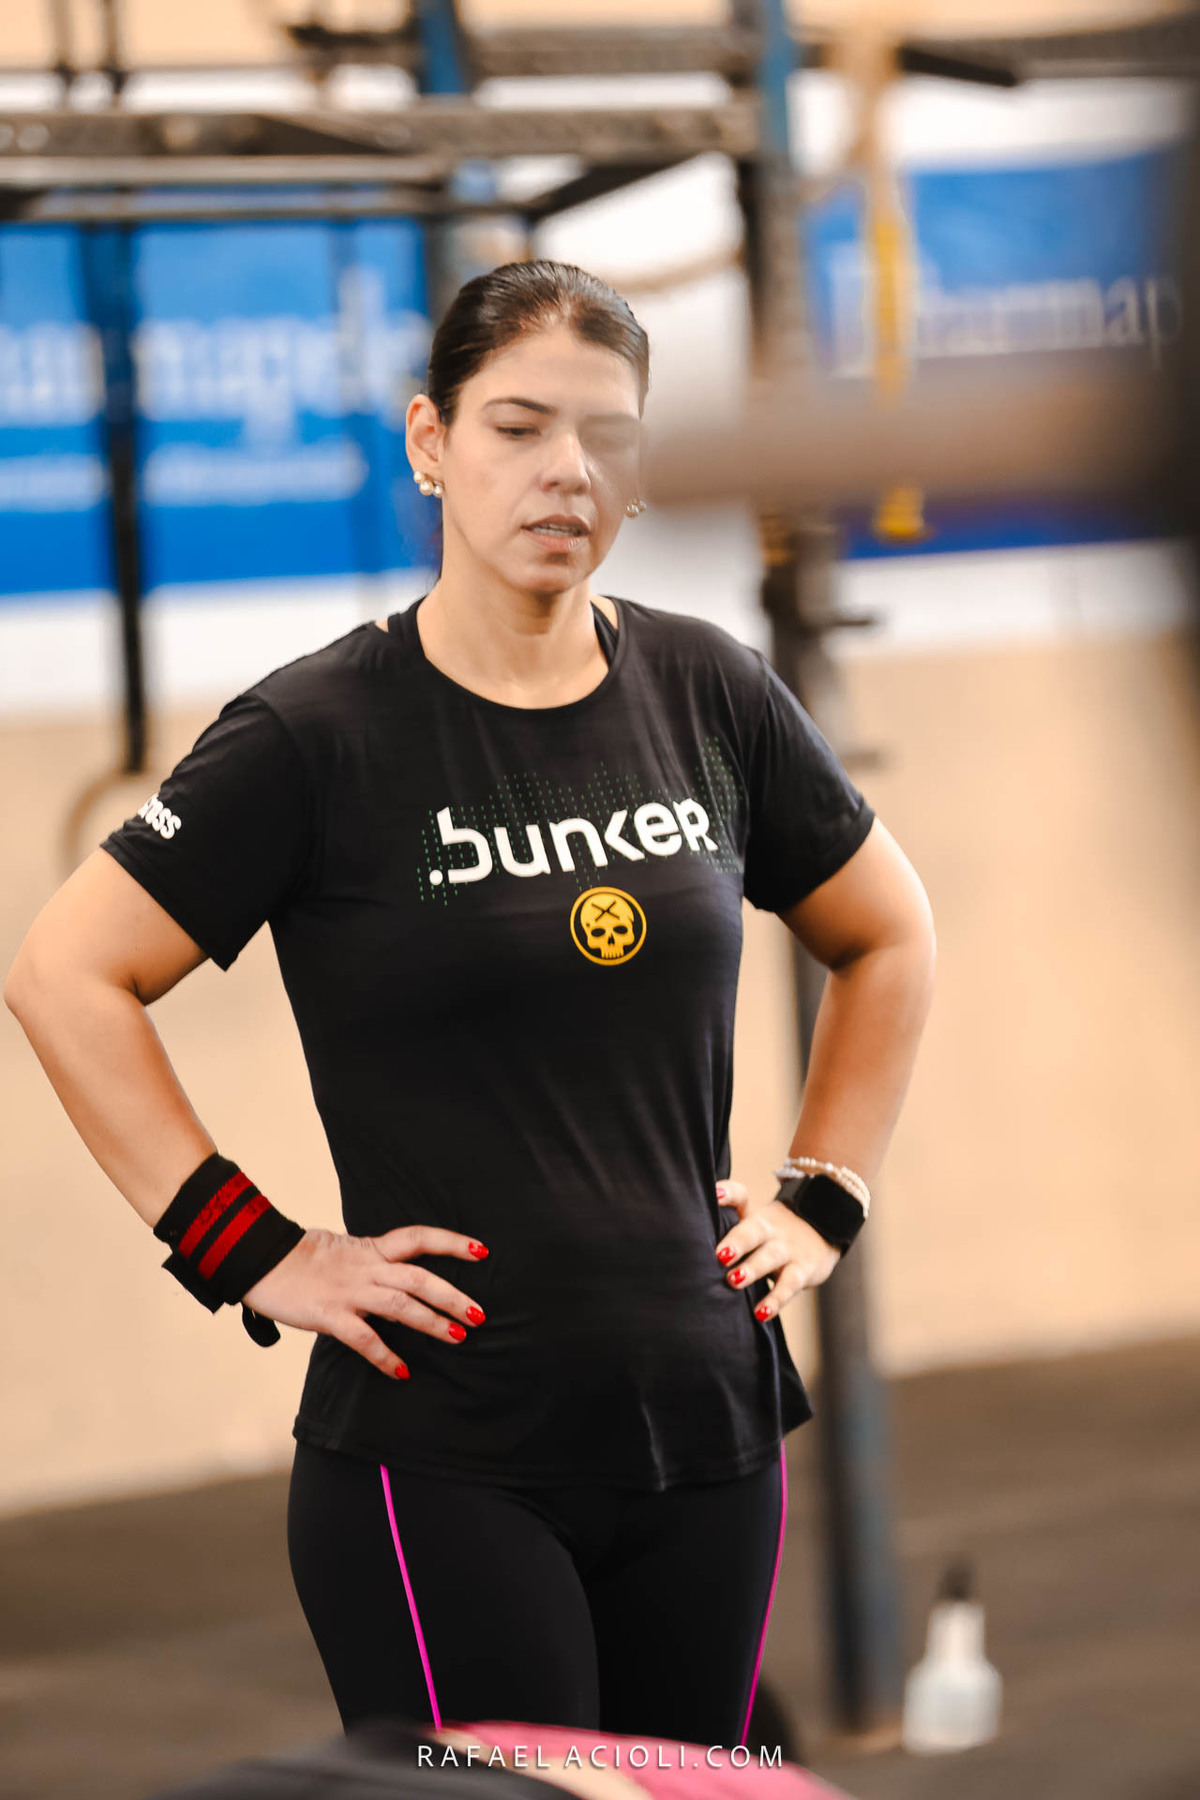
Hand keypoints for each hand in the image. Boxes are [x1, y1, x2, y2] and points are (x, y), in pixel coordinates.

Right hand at [240, 1224, 488, 1378]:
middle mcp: (366, 1267)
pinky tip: (403, 1372)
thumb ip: (371, 1266)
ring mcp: (348, 1291)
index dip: (451, 1242)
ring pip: (400, 1304)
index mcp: (371, 1248)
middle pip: (419, 1276)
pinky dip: (386, 1356)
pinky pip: (364, 1338)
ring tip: (458, 1337)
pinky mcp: (329, 1314)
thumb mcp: (343, 1251)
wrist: (258, 1260)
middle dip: (451, 1295)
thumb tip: (398, 1286)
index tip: (482, 1250)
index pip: (419, 1237)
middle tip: (479, 1313)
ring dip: (431, 1322)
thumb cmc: (300, 1258)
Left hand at [714, 1178, 841, 1319]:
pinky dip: (775, 1300)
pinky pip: (789, 1285)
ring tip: (733, 1281)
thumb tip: (689, 1254)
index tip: (715, 1194)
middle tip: (719, 1254)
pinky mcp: (803, 1270)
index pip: (741, 1197)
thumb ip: (729, 1234)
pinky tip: (761, 1313)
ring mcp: (787, 1249)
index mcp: (755, 1216)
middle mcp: (770, 1229)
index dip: (729, 1193)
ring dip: (752, 1269)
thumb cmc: (774, 1235)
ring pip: (770, 1257)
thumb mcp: (756, 1226)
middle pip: (753, 1230)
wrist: (825, 1230)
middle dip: (736, 1241)